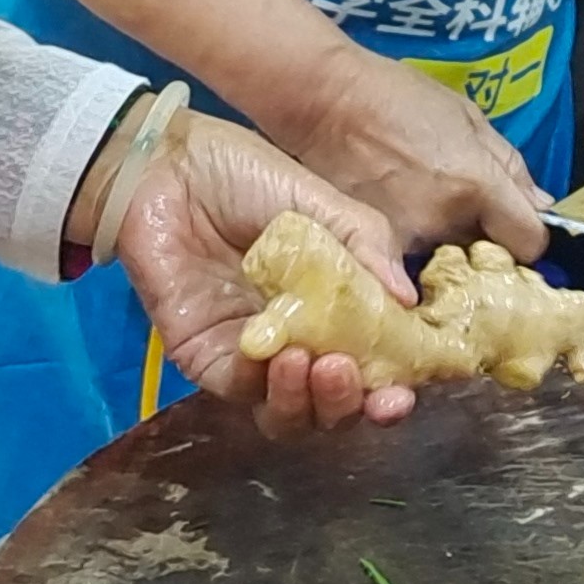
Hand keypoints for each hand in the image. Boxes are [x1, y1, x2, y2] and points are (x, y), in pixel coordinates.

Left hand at [116, 113, 422, 438]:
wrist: (172, 168)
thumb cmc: (247, 178)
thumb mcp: (322, 201)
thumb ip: (367, 245)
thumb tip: (410, 302)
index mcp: (333, 311)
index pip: (371, 369)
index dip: (390, 390)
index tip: (403, 391)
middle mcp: (298, 342)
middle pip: (332, 406)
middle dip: (351, 405)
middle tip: (359, 379)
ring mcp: (252, 355)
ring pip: (288, 414)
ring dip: (311, 403)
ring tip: (319, 364)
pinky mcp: (207, 356)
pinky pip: (240, 390)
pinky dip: (263, 384)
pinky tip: (278, 355)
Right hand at [284, 44, 550, 258]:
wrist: (326, 101)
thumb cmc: (398, 97)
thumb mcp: (467, 115)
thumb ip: (509, 164)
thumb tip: (541, 206)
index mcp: (476, 183)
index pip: (530, 241)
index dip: (529, 235)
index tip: (516, 225)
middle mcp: (445, 221)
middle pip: (488, 253)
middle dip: (485, 236)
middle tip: (464, 206)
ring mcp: (408, 239)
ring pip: (447, 256)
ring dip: (447, 238)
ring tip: (424, 202)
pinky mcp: (373, 247)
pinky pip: (411, 257)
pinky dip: (413, 241)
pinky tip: (400, 212)